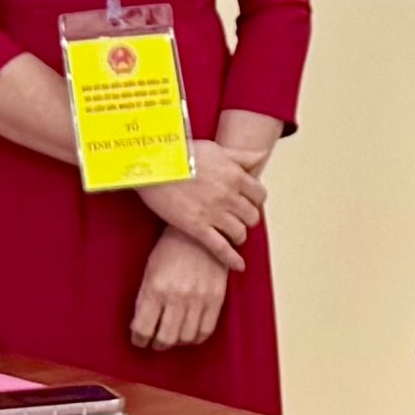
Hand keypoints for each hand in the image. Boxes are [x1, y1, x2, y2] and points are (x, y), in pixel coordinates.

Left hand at [129, 235, 229, 354]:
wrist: (199, 232)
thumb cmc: (169, 250)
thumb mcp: (149, 271)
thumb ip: (144, 300)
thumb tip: (138, 328)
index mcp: (155, 288)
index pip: (143, 329)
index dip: (139, 340)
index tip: (140, 340)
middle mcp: (177, 296)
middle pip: (165, 338)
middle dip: (157, 344)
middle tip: (155, 342)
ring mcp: (199, 298)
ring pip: (186, 338)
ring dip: (177, 342)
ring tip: (173, 337)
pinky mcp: (216, 298)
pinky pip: (206, 330)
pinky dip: (196, 338)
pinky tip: (190, 333)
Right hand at [151, 144, 270, 261]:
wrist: (153, 164)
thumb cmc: (181, 153)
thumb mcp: (216, 149)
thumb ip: (241, 156)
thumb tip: (261, 156)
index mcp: (236, 176)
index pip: (260, 195)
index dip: (255, 200)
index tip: (248, 202)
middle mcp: (229, 196)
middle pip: (252, 216)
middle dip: (247, 219)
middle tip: (239, 219)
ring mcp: (214, 213)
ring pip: (240, 233)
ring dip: (239, 235)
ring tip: (232, 235)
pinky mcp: (197, 227)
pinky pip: (221, 248)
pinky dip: (232, 259)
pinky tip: (238, 265)